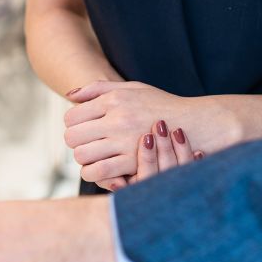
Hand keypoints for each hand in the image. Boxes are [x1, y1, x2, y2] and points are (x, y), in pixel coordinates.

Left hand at [64, 81, 233, 186]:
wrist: (192, 124)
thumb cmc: (160, 105)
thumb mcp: (132, 87)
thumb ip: (98, 88)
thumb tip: (69, 95)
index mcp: (114, 100)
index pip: (72, 116)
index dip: (74, 125)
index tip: (84, 129)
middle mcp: (117, 118)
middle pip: (72, 137)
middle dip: (76, 142)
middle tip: (87, 143)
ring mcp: (124, 140)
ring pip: (81, 155)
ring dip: (84, 159)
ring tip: (95, 157)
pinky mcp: (133, 161)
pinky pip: (99, 171)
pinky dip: (94, 173)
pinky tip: (102, 169)